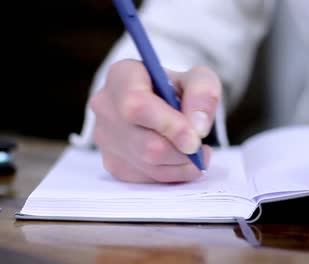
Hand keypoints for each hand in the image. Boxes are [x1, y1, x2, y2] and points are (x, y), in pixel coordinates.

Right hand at [90, 59, 220, 182]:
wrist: (160, 104)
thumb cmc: (176, 89)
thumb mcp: (198, 79)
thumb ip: (203, 94)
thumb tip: (197, 128)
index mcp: (121, 76)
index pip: (137, 105)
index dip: (169, 125)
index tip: (195, 138)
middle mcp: (105, 106)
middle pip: (146, 143)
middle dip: (181, 151)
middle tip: (201, 147)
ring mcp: (104, 138)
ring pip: (148, 164)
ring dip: (181, 164)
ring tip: (196, 151)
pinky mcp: (112, 163)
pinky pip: (147, 178)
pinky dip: (172, 174)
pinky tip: (179, 158)